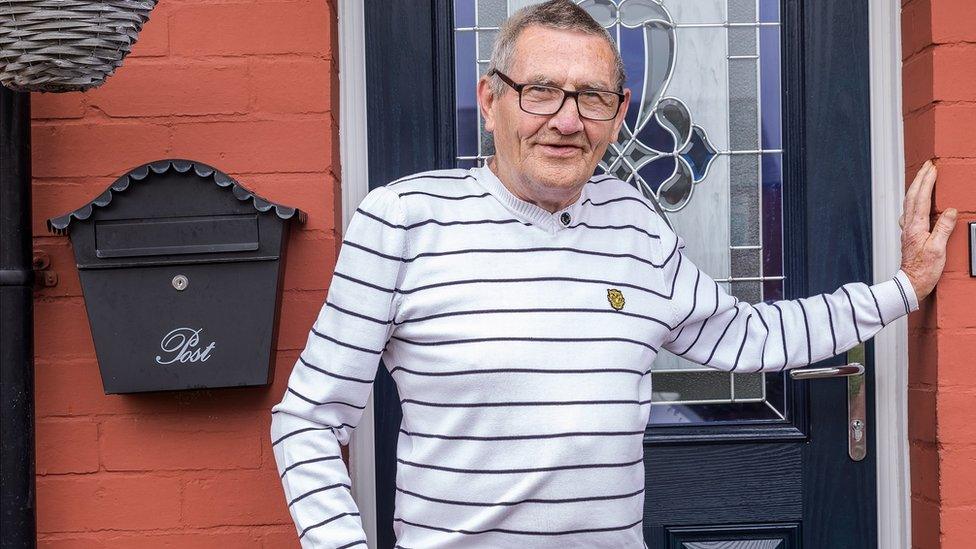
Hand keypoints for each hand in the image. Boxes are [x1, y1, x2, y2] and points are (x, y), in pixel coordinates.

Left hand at [899, 159, 957, 301]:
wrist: (910, 284)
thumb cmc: (923, 271)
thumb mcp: (938, 250)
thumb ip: (943, 229)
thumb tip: (949, 211)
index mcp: (916, 227)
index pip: (921, 198)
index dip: (927, 182)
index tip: (933, 169)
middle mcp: (909, 226)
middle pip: (912, 197)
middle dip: (920, 179)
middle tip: (927, 165)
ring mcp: (907, 230)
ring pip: (909, 203)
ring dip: (916, 188)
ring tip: (923, 177)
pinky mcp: (909, 236)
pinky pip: (910, 212)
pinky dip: (914, 201)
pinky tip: (916, 202)